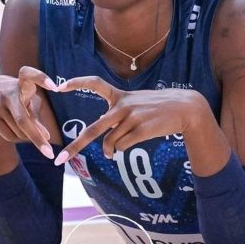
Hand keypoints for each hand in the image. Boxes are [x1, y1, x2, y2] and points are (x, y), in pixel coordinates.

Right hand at [0, 66, 57, 158]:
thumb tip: (45, 136)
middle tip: (50, 154)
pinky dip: (17, 138)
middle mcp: (8, 92)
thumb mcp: (27, 99)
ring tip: (25, 128)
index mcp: (22, 82)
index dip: (41, 79)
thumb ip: (37, 116)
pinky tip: (14, 129)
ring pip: (18, 131)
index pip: (29, 74)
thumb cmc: (15, 96)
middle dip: (37, 138)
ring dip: (27, 137)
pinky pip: (8, 135)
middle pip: (24, 120)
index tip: (55, 87)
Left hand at [53, 75, 208, 165]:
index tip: (59, 86)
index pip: (94, 83)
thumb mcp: (136, 104)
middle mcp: (122, 105)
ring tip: (114, 150)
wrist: (184, 108)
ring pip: (109, 143)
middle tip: (60, 160)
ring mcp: (131, 118)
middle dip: (76, 146)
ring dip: (110, 150)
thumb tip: (108, 146)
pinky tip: (130, 144)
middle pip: (93, 128)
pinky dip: (122, 150)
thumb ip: (118, 119)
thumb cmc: (157, 108)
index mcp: (119, 95)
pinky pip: (122, 147)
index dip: (76, 83)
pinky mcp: (141, 130)